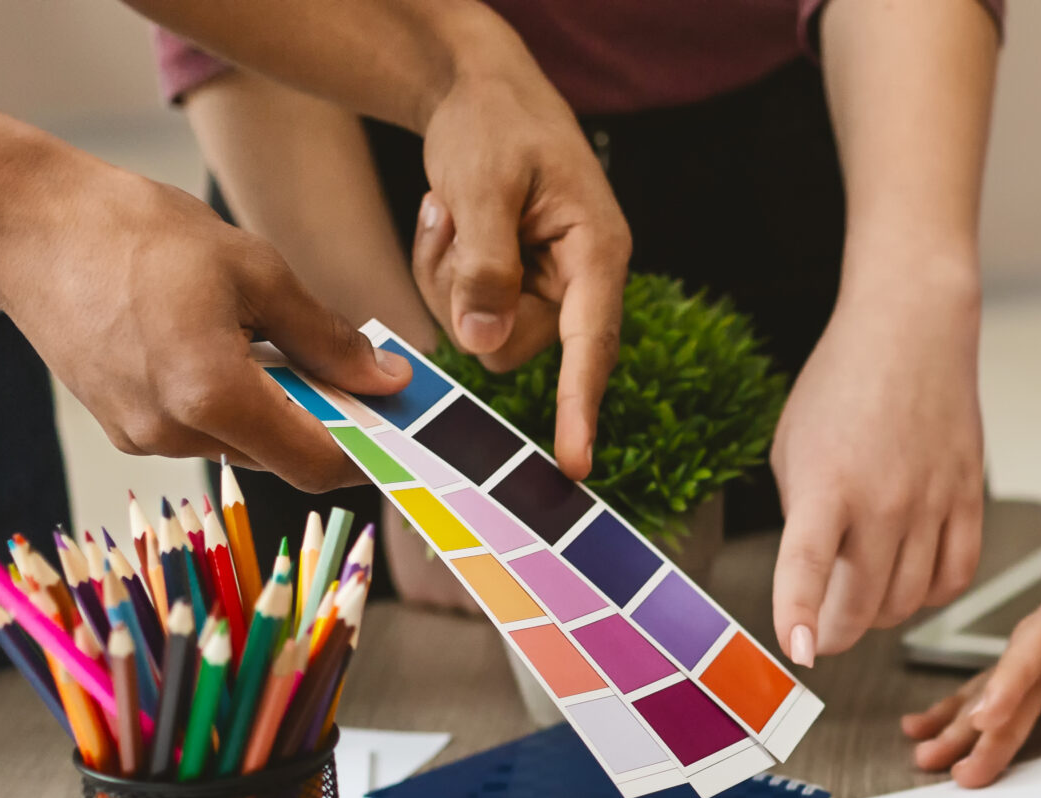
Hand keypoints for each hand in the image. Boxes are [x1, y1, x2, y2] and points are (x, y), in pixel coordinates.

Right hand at [0, 150, 410, 491]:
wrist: (26, 223)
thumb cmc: (137, 232)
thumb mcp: (256, 270)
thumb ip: (327, 338)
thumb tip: (384, 380)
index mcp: (212, 396)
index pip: (316, 464)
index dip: (366, 452)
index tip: (396, 424)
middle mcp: (173, 432)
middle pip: (282, 459)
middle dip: (324, 424)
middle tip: (353, 374)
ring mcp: (140, 435)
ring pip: (242, 445)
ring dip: (276, 410)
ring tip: (278, 346)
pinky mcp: (120, 425)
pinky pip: (200, 429)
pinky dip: (231, 402)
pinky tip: (227, 349)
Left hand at [409, 55, 627, 477]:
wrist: (482, 91)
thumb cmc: (493, 122)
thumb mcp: (480, 182)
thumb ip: (485, 264)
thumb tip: (481, 343)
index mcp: (597, 252)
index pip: (590, 344)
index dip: (581, 407)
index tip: (574, 464)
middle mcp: (582, 281)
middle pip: (514, 344)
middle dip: (465, 294)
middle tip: (449, 221)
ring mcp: (548, 289)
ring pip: (482, 334)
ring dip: (446, 278)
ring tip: (450, 212)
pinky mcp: (517, 289)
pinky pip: (467, 315)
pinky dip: (443, 271)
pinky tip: (450, 221)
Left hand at [769, 280, 985, 663]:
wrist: (910, 331)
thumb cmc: (844, 383)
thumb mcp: (792, 447)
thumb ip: (803, 515)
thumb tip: (822, 576)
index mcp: (825, 483)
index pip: (806, 565)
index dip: (800, 615)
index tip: (799, 651)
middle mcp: (881, 498)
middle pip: (863, 604)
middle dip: (837, 632)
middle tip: (824, 633)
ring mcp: (930, 501)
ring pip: (908, 600)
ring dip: (881, 614)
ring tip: (865, 596)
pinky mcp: (967, 498)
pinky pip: (955, 577)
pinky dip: (929, 594)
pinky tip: (911, 579)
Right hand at [902, 517, 1040, 786]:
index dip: (1012, 680)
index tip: (987, 718)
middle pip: (1015, 666)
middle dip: (979, 717)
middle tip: (950, 761)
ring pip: (1010, 678)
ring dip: (971, 718)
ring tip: (930, 754)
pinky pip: (1021, 683)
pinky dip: (986, 708)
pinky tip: (949, 726)